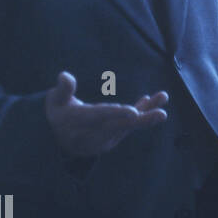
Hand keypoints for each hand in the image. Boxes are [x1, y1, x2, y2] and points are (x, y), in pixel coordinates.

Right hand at [43, 71, 168, 156]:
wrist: (59, 141)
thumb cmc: (58, 113)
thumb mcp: (55, 101)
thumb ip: (62, 90)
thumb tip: (64, 76)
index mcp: (79, 123)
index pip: (100, 118)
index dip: (117, 114)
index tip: (134, 113)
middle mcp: (95, 134)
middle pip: (121, 126)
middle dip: (142, 120)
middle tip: (162, 114)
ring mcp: (106, 138)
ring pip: (129, 124)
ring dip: (148, 111)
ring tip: (163, 96)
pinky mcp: (114, 137)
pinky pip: (130, 124)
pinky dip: (142, 112)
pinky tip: (154, 100)